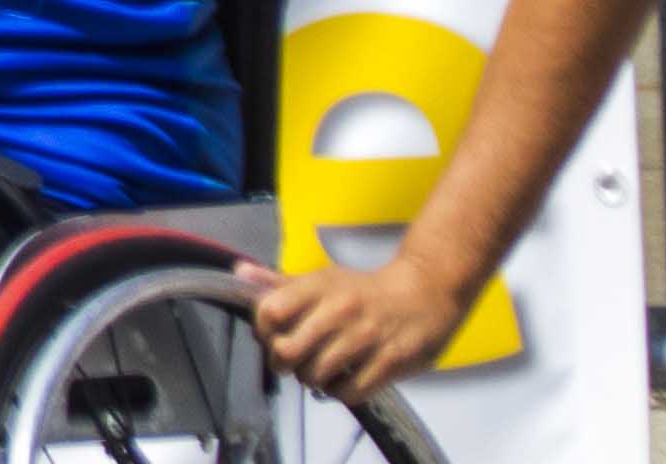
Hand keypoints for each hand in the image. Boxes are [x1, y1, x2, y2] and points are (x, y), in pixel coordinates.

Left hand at [242, 249, 477, 403]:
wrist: (426, 293)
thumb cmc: (364, 290)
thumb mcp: (323, 278)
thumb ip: (280, 283)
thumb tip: (239, 274)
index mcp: (319, 286)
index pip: (269, 312)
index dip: (263, 330)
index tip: (272, 335)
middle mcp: (340, 310)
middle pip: (286, 352)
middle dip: (282, 362)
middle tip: (292, 360)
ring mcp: (366, 337)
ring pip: (314, 376)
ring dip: (311, 379)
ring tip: (320, 370)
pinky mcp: (390, 362)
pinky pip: (348, 392)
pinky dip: (339, 392)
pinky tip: (343, 379)